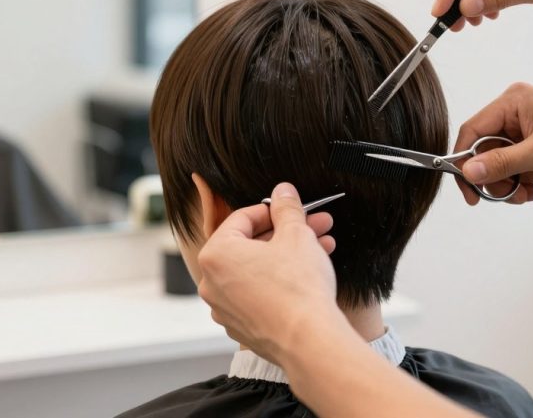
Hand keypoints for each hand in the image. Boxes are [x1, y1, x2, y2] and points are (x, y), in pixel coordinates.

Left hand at [197, 183, 341, 365]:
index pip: (241, 218)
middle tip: (313, 225)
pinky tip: (308, 276)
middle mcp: (211, 282)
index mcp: (215, 254)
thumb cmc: (298, 287)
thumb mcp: (296, 235)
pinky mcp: (241, 327)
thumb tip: (283, 192)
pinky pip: (258, 295)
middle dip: (286, 233)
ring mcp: (224, 308)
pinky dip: (279, 283)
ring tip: (322, 247)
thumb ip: (287, 208)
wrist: (309, 341)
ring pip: (257, 271)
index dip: (272, 210)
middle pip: (250, 246)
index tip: (291, 208)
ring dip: (288, 256)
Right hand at [455, 82, 532, 204]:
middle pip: (482, 152)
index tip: (464, 182)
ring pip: (495, 167)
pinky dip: (518, 188)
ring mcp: (524, 138)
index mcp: (513, 103)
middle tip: (501, 194)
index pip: (473, 129)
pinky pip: (511, 174)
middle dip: (490, 177)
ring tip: (524, 194)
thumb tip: (468, 171)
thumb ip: (502, 162)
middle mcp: (514, 118)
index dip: (464, 157)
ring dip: (505, 185)